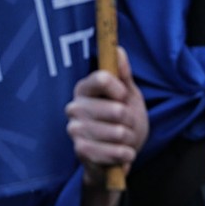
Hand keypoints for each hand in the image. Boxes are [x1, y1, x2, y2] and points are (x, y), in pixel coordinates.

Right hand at [65, 48, 146, 205]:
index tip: (123, 97)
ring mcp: (75, 129)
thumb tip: (118, 50)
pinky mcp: (80, 150)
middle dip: (130, 120)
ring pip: (118, 132)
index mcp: (84, 89)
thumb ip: (123, 74)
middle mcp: (74, 107)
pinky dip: (125, 154)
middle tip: (127, 124)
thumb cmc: (123, 121)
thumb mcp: (128, 95)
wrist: (117, 155)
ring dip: (129, 139)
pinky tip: (123, 153)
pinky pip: (113, 151)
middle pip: (116, 109)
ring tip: (124, 140)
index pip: (102, 78)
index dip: (120, 90)